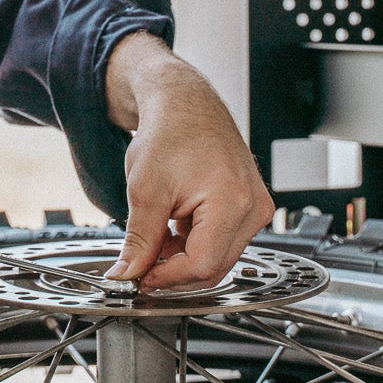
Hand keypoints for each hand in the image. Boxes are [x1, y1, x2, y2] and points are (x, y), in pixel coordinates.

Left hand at [102, 34, 275, 290]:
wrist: (187, 104)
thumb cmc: (171, 132)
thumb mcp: (145, 190)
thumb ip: (138, 240)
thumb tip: (127, 274)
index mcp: (232, 202)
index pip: (201, 265)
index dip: (166, 278)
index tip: (139, 278)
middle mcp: (253, 208)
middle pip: (213, 267)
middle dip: (174, 272)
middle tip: (140, 266)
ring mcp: (256, 209)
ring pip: (218, 259)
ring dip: (183, 259)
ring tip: (155, 238)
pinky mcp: (250, 208)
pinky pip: (224, 243)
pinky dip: (194, 246)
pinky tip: (173, 230)